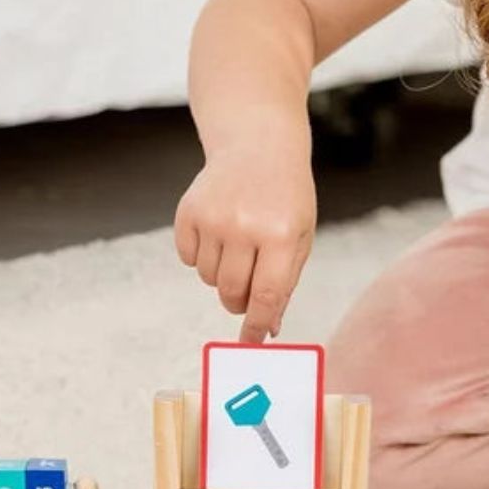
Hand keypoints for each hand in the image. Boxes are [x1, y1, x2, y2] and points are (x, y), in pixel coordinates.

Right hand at [175, 143, 315, 343]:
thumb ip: (285, 283)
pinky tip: (218, 231)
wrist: (258, 145)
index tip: (251, 343)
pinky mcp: (189, 211)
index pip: (266, 296)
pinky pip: (188, 258)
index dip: (257, 326)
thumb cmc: (285, 198)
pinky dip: (201, 255)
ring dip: (222, 274)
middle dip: (238, 302)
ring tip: (238, 244)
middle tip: (246, 289)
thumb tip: (268, 329)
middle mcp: (245, 227)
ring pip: (209, 278)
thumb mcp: (300, 237)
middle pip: (231, 293)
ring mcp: (213, 217)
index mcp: (281, 235)